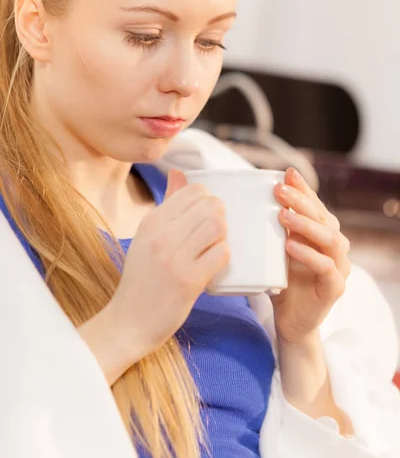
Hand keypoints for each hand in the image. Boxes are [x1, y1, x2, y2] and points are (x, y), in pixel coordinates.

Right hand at [108, 170, 229, 362]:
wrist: (127, 322)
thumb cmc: (141, 278)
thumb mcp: (147, 236)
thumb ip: (167, 204)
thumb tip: (179, 173)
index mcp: (151, 221)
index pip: (193, 191)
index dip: (207, 200)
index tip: (205, 216)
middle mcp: (161, 235)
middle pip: (210, 205)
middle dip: (220, 216)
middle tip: (213, 234)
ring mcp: (175, 257)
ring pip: (218, 225)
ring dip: (223, 236)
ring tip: (213, 247)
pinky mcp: (188, 280)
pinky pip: (221, 253)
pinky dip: (223, 256)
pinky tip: (213, 264)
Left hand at [272, 167, 350, 345]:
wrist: (290, 320)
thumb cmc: (281, 280)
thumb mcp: (275, 249)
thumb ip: (272, 228)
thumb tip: (246, 199)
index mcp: (322, 232)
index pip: (315, 204)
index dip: (303, 188)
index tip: (287, 173)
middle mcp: (335, 244)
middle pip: (322, 216)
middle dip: (300, 201)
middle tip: (279, 191)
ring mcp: (339, 266)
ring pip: (328, 238)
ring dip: (304, 224)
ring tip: (282, 216)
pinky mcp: (335, 287)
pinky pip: (325, 266)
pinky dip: (308, 254)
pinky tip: (289, 246)